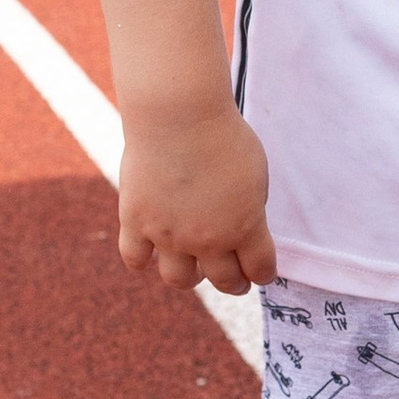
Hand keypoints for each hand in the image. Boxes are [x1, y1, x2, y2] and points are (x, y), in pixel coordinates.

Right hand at [116, 97, 276, 294]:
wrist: (178, 115)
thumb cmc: (222, 135)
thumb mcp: (256, 172)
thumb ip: (250, 206)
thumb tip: (242, 226)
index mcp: (246, 227)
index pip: (260, 270)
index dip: (262, 274)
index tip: (260, 271)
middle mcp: (208, 240)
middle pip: (224, 281)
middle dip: (233, 283)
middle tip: (233, 277)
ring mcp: (169, 236)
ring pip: (179, 280)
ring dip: (190, 276)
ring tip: (192, 265)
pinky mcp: (136, 222)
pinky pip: (135, 258)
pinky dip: (143, 258)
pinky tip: (150, 248)